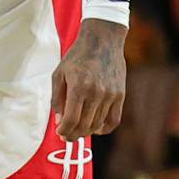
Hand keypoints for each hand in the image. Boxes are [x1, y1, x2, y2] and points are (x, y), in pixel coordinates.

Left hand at [51, 17, 127, 140]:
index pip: (71, 120)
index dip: (64, 130)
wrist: (102, 41)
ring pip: (98, 124)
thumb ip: (57, 99)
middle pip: (84, 125)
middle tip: (66, 136)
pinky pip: (114, 120)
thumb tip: (59, 121)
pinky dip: (104, 128)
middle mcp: (96, 93)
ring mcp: (111, 95)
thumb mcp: (59, 74)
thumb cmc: (76, 57)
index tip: (59, 133)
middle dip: (73, 135)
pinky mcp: (120, 95)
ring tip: (77, 132)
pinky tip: (95, 128)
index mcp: (78, 88)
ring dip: (86, 132)